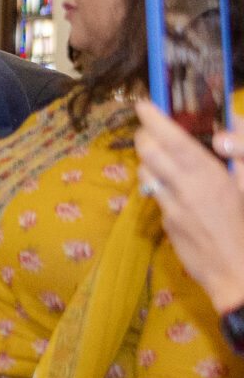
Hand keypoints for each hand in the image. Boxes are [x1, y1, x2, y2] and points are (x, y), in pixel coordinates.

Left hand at [135, 99, 243, 311]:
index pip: (176, 141)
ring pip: (147, 174)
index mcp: (211, 176)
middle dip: (144, 136)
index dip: (156, 120)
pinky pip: (157, 196)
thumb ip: (239, 156)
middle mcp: (187, 189)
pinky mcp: (167, 223)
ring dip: (149, 161)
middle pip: (151, 153)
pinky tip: (173, 187)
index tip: (143, 104)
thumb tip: (228, 127)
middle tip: (147, 128)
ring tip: (160, 156)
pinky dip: (159, 186)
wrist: (238, 273)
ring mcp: (173, 207)